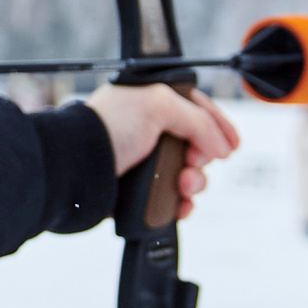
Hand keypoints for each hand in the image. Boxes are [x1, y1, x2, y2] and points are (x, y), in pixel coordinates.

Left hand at [85, 81, 240, 219]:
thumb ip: (198, 120)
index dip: (218, 126)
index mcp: (151, 101)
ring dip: (194, 183)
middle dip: (203, 159)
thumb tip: (221, 146)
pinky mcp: (139, 191)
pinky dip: (182, 204)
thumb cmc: (107, 128)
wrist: (75, 168)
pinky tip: (181, 205)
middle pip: (197, 146)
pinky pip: (173, 200)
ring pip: (188, 176)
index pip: (196, 109)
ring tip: (183, 185)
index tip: (232, 145)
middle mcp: (149, 130)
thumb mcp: (158, 106)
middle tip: (193, 164)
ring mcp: (145, 162)